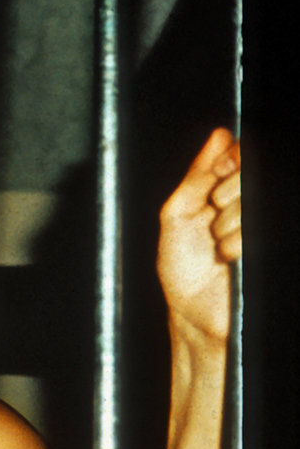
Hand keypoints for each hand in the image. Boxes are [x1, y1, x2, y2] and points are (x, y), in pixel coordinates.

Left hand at [157, 128, 240, 340]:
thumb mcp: (177, 214)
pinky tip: (227, 257)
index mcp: (227, 192)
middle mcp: (248, 205)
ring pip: (252, 203)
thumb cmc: (182, 266)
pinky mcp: (270, 246)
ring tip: (216, 245)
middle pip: (249, 177)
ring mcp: (260, 227)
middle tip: (211, 219)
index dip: (231, 162)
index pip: (243, 156)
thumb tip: (219, 137)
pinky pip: (255, 230)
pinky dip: (237, 243)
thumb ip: (198, 175)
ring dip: (228, 226)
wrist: (193, 311)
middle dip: (226, 196)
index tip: (217, 177)